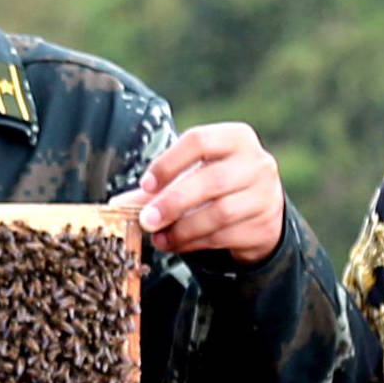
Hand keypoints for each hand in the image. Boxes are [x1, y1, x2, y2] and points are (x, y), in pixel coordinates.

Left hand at [122, 121, 286, 263]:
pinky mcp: (265, 225)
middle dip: (173, 203)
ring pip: (219, 213)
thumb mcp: (193, 175)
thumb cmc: (218, 185)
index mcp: (236, 138)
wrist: (262, 210)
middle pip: (211, 181)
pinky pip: (225, 236)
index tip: (146, 185)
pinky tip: (177, 244)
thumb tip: (117, 205)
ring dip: (183, 229)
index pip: (199, 141)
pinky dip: (196, 243)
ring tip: (159, 237)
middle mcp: (256, 162)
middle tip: (147, 220)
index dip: (168, 163)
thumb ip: (159, 187)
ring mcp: (265, 195)